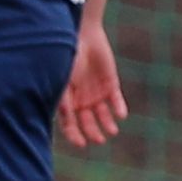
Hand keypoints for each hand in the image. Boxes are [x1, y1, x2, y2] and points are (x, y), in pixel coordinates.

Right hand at [59, 16, 127, 146]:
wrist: (82, 36)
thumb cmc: (66, 58)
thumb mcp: (61, 80)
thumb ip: (61, 98)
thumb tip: (60, 119)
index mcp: (66, 100)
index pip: (69, 123)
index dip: (74, 134)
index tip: (81, 144)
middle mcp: (81, 99)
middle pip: (87, 121)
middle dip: (93, 132)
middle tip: (99, 140)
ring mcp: (96, 92)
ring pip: (103, 113)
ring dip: (107, 123)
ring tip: (112, 131)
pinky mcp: (110, 83)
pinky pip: (116, 99)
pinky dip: (119, 107)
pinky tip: (121, 115)